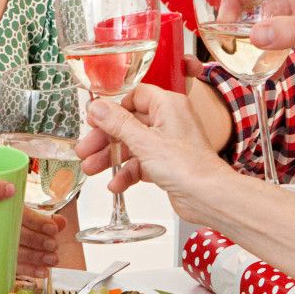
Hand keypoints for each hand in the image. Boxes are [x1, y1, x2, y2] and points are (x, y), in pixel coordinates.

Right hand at [18, 208, 68, 278]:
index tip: (53, 229)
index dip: (37, 222)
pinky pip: (13, 266)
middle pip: (16, 234)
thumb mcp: (30, 217)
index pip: (20, 215)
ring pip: (14, 252)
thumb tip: (61, 222)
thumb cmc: (19, 223)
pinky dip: (29, 270)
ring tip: (52, 259)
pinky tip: (43, 271)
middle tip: (54, 245)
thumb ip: (45, 219)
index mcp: (7, 210)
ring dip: (35, 257)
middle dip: (37, 241)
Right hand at [77, 85, 230, 222]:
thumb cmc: (187, 166)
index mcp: (168, 105)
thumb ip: (118, 123)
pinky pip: (142, 163)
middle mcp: (170, 121)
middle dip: (106, 139)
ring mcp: (169, 143)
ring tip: (91, 170)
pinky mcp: (168, 164)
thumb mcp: (144, 142)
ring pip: (133, 145)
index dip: (113, 108)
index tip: (94, 120)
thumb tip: (97, 106)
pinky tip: (116, 185)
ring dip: (112, 158)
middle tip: (85, 150)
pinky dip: (128, 173)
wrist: (208, 196)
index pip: (136, 96)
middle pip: (129, 123)